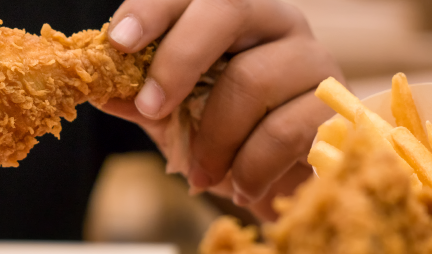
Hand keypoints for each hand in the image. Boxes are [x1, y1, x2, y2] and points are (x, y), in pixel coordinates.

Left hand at [96, 0, 342, 219]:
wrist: (284, 181)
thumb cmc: (231, 136)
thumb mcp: (175, 115)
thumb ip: (140, 97)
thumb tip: (96, 88)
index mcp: (236, 15)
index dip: (154, 8)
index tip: (118, 42)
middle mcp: (278, 23)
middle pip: (229, 8)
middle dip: (178, 59)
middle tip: (151, 108)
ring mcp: (314, 60)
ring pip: (253, 77)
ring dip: (214, 137)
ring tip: (201, 173)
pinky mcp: (336, 105)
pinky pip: (285, 130)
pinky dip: (251, 167)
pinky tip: (241, 185)